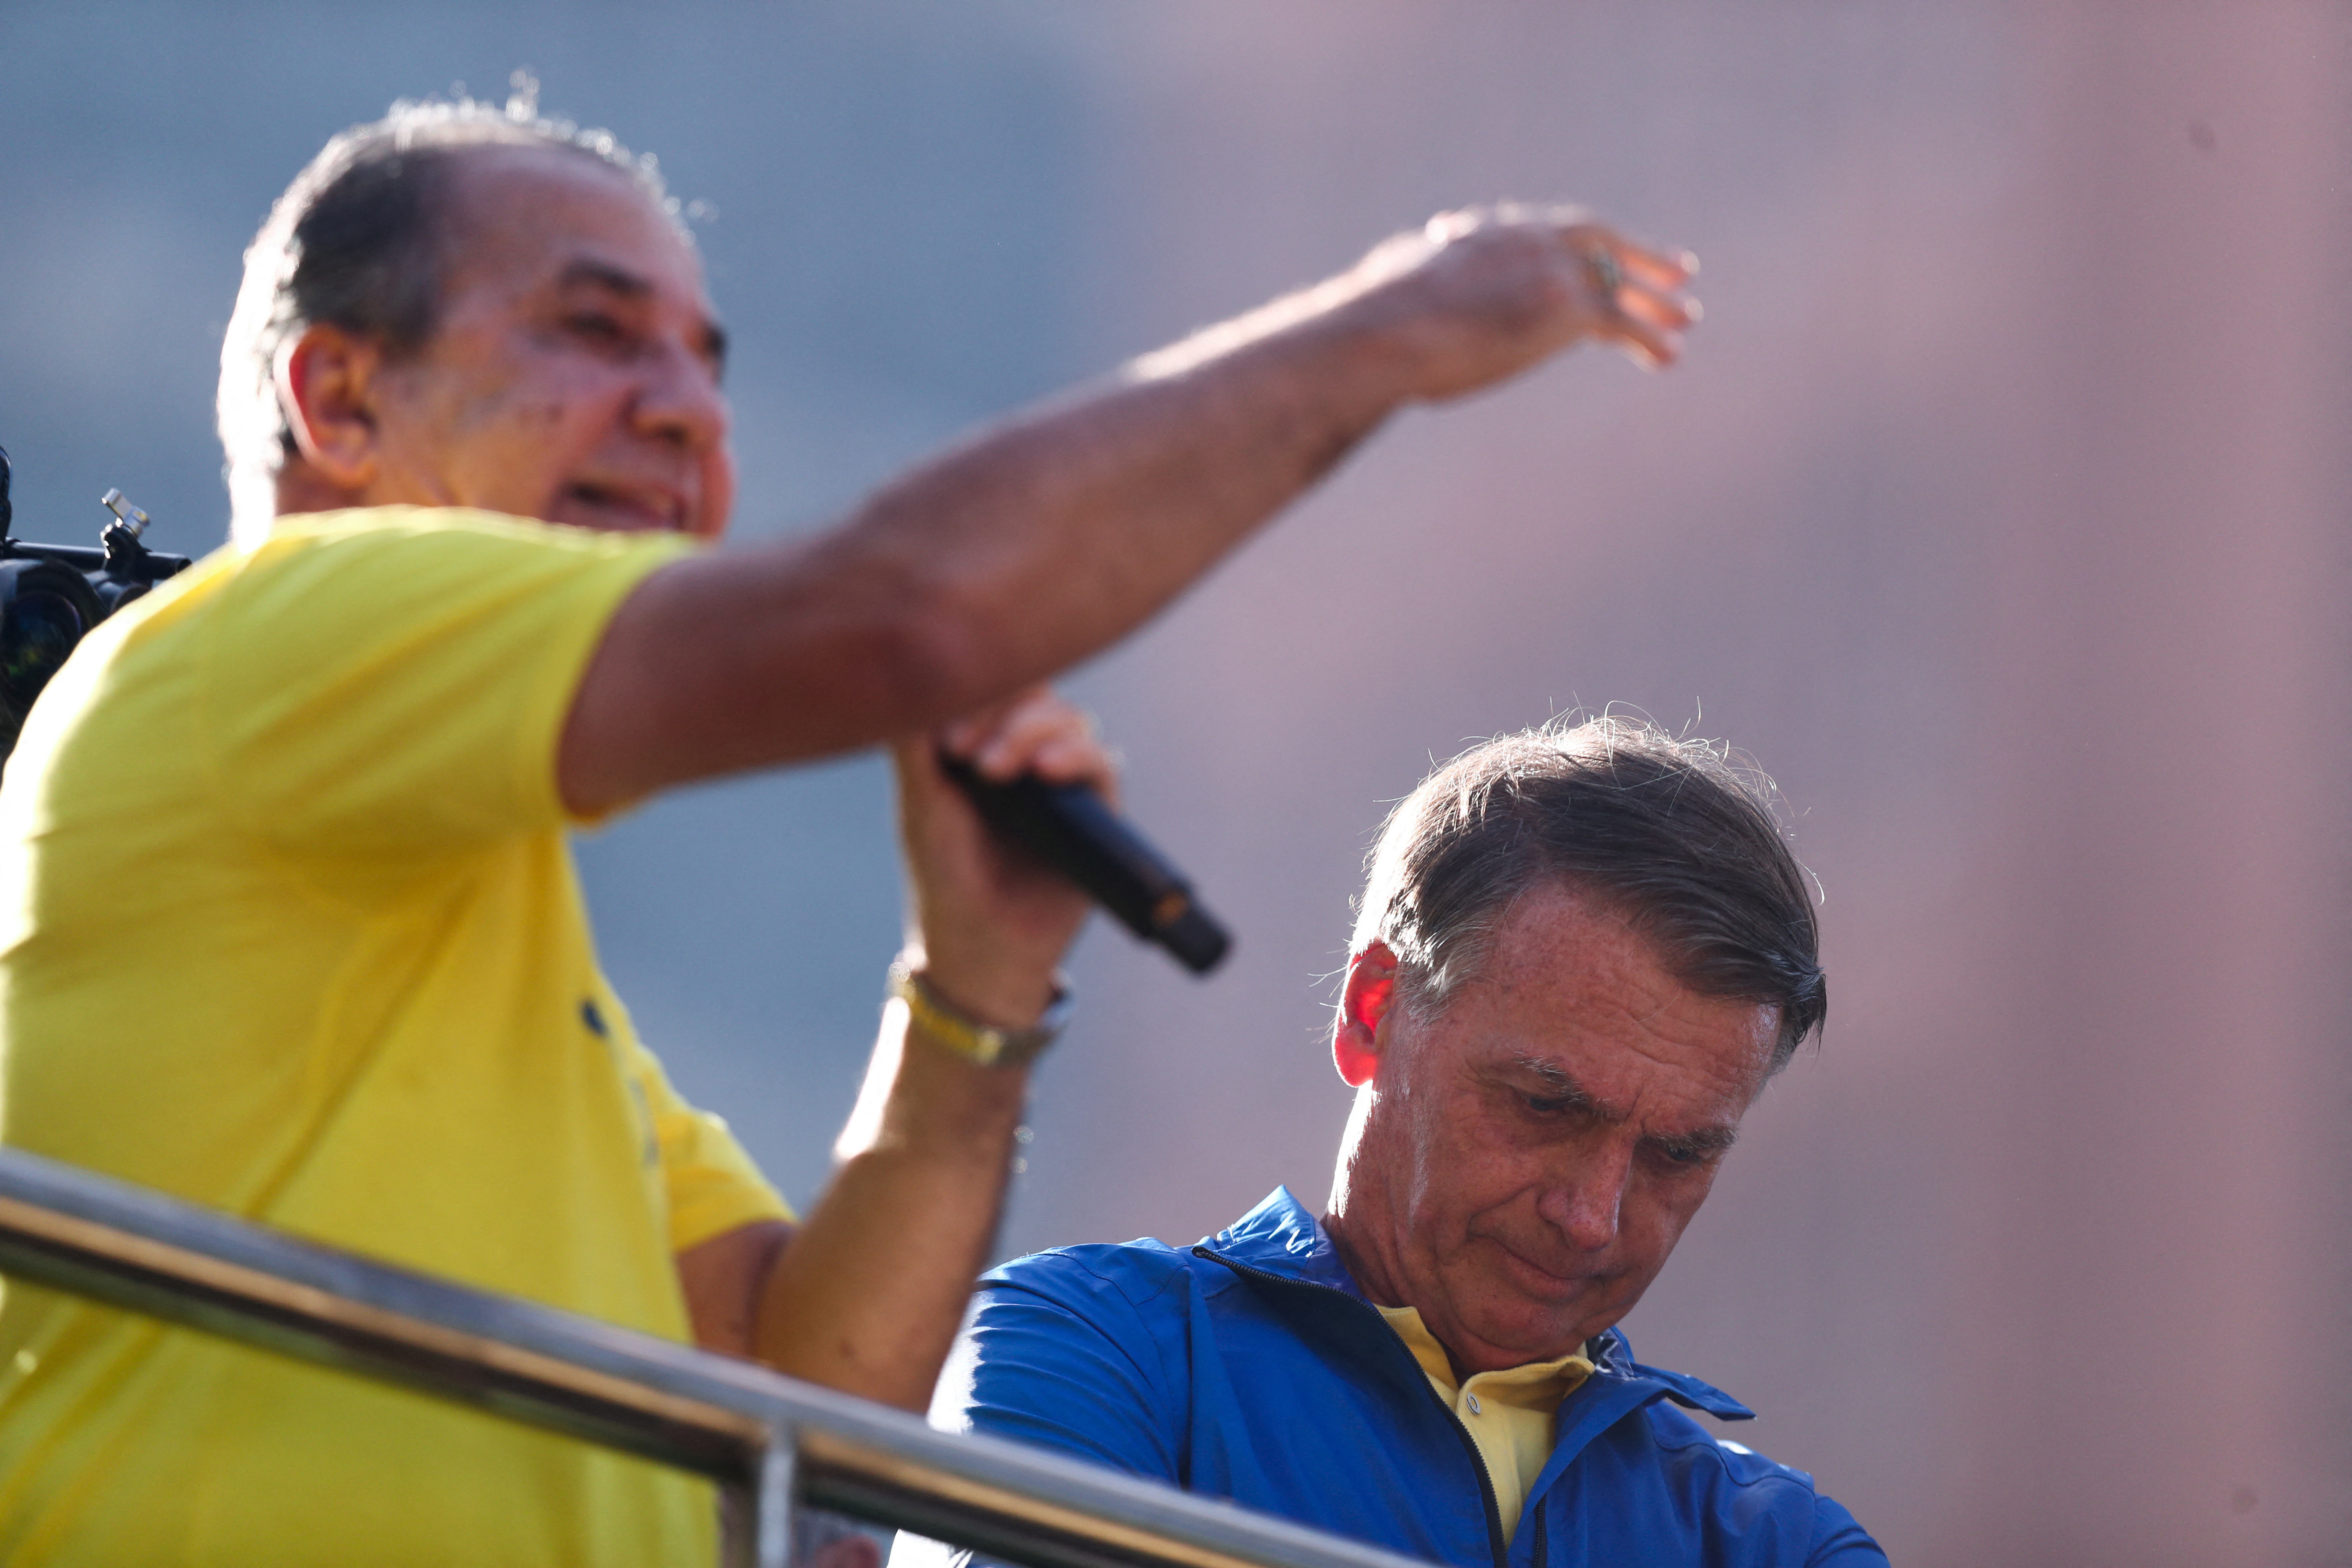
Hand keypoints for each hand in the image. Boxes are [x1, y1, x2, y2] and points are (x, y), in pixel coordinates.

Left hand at [890, 687, 1113, 1027]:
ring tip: (997, 771)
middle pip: (1034, 692)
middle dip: (1002, 713)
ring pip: (1068, 719)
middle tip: (967, 755)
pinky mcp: (1096, 807)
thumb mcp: (921, 800)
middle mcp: (1025, 752)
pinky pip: (1100, 761)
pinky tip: (1045, 770)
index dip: (975, 690)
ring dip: (1032, 732)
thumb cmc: (944, 874)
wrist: (981, 945)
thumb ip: (915, 739)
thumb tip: (909, 672)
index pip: (993, 683)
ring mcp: (1063, 778)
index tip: (948, 735)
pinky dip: (1075, 754)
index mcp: (981, 740)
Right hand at [1340, 203, 1698, 398]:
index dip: (1573, 246)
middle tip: (1676, 271)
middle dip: (1638, 256)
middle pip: (1597, 241)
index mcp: (1484, 232)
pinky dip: (1648, 339)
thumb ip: (1411, 279)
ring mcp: (1550, 270)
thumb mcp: (1393, 287)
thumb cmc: (1374, 322)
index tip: (1596, 255)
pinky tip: (1668, 358)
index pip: (1543, 232)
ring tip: (1685, 321)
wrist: (1386, 331)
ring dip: (1656, 303)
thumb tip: (1387, 291)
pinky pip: (1622, 324)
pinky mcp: (1567, 308)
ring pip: (1620, 281)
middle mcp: (1526, 239)